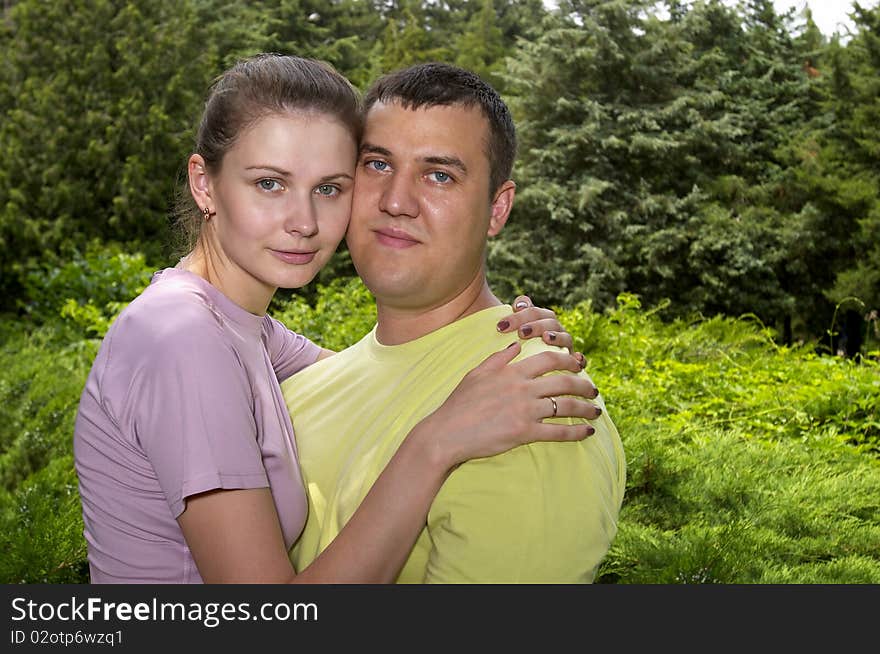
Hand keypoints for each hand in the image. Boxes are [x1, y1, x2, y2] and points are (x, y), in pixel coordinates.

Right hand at [417, 342, 600, 467]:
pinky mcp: (524, 433)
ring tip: (595, 410)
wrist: (447, 432)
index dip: (568, 360)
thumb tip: (515, 345)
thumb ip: (499, 358)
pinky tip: (588, 432)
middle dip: (584, 384)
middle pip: (564, 381)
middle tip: (593, 388)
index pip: (548, 359)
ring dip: (585, 408)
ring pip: (565, 406)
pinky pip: (558, 432)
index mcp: (512, 372)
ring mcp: (524, 411)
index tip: (578, 364)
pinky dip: (576, 432)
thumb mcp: (477, 374)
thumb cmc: (459, 403)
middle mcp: (522, 389)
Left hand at [497, 295, 586, 369]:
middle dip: (535, 324)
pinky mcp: (572, 363)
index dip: (519, 315)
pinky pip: (580, 360)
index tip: (501, 325)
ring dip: (556, 336)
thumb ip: (508, 321)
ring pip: (565, 337)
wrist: (522, 381)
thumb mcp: (505, 342)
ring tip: (545, 338)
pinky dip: (581, 359)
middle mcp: (553, 331)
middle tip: (521, 332)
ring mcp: (564, 346)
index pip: (532, 311)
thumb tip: (517, 305)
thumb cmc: (510, 357)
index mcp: (538, 321)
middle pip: (549, 321)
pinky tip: (577, 359)